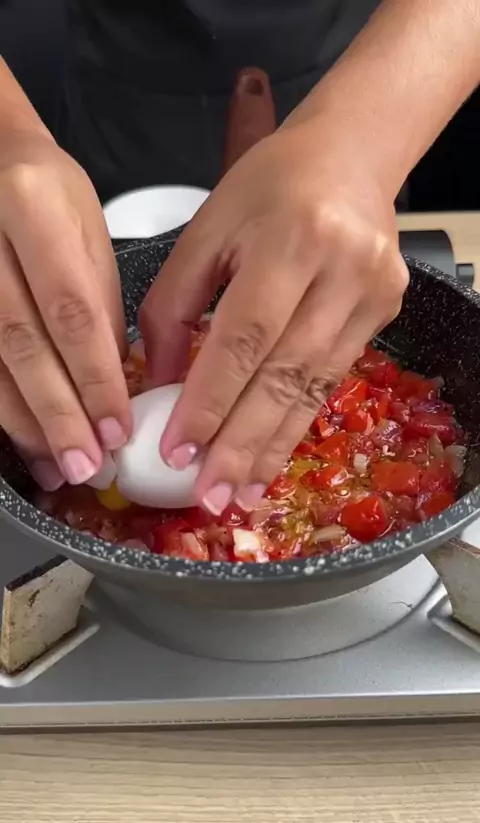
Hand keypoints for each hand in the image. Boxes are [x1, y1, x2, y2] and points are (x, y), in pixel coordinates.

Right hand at [0, 130, 129, 488]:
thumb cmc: (44, 192)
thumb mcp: (86, 232)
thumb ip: (98, 306)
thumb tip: (112, 384)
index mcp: (31, 207)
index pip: (71, 309)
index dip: (95, 377)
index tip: (117, 427)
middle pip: (22, 344)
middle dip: (58, 415)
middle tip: (88, 465)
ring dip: (26, 424)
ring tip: (58, 467)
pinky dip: (2, 410)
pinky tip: (23, 443)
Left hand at [140, 121, 408, 514]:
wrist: (352, 155)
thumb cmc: (270, 184)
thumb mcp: (206, 230)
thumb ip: (173, 306)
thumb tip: (155, 383)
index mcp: (291, 237)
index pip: (244, 337)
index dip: (210, 400)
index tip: (178, 451)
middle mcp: (342, 270)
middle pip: (285, 374)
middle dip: (243, 444)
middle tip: (210, 496)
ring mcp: (372, 295)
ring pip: (313, 389)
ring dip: (272, 447)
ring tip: (240, 494)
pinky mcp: (384, 314)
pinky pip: (331, 381)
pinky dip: (296, 421)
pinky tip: (270, 454)